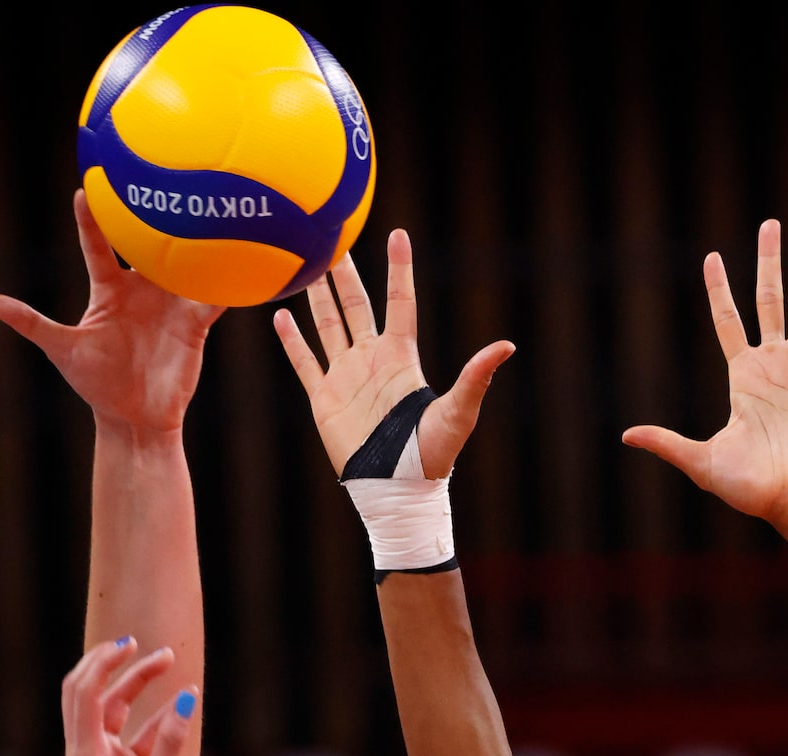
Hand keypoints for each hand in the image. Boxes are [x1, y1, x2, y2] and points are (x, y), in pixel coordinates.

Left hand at [0, 192, 222, 434]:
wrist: (136, 420)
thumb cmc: (97, 386)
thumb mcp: (63, 351)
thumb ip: (32, 324)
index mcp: (109, 290)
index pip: (99, 245)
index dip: (91, 218)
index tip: (85, 188)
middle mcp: (141, 290)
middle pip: (147, 243)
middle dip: (150, 213)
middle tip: (152, 175)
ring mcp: (170, 304)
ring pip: (183, 263)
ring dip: (194, 240)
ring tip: (203, 204)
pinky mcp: (195, 324)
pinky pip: (212, 298)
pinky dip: (226, 282)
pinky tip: (239, 262)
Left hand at [61, 639, 195, 755]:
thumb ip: (172, 741)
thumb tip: (188, 698)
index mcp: (85, 755)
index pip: (86, 694)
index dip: (104, 664)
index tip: (130, 645)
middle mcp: (86, 751)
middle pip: (85, 691)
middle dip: (110, 664)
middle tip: (136, 643)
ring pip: (109, 707)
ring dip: (134, 683)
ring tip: (166, 661)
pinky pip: (131, 729)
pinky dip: (150, 712)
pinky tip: (177, 702)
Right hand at [274, 229, 512, 476]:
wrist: (396, 489)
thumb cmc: (431, 455)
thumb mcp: (457, 412)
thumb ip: (476, 377)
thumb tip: (507, 346)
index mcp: (401, 357)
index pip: (400, 302)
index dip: (399, 270)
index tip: (397, 235)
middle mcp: (372, 360)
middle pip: (357, 306)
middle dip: (346, 275)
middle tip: (334, 240)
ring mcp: (347, 377)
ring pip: (328, 326)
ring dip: (317, 298)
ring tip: (304, 268)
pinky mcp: (325, 398)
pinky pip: (305, 362)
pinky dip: (292, 340)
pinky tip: (279, 316)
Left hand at [624, 222, 787, 532]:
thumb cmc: (748, 487)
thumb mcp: (699, 460)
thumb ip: (666, 443)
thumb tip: (627, 436)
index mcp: (743, 378)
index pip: (727, 321)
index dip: (719, 290)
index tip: (711, 257)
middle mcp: (772, 366)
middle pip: (768, 300)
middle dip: (769, 262)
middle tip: (771, 224)